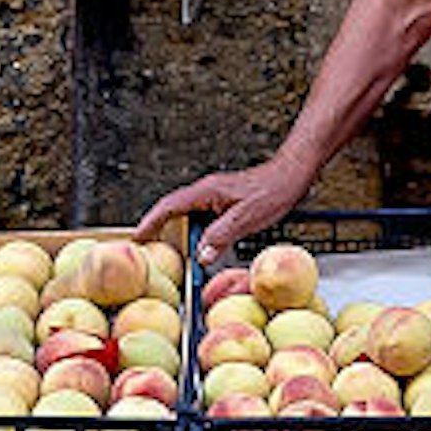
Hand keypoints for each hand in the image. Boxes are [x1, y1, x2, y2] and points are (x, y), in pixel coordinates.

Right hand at [129, 158, 314, 261]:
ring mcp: (215, 194)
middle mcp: (207, 190)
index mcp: (206, 192)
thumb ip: (221, 236)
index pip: (169, 206)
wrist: (292, 175)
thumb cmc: (274, 191)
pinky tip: (199, 243)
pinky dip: (193, 229)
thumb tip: (201, 255)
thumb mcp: (246, 219)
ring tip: (168, 248)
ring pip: (187, 212)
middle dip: (156, 226)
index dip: (151, 222)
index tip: (138, 237)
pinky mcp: (225, 199)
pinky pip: (201, 215)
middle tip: (146, 245)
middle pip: (172, 208)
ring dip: (176, 229)